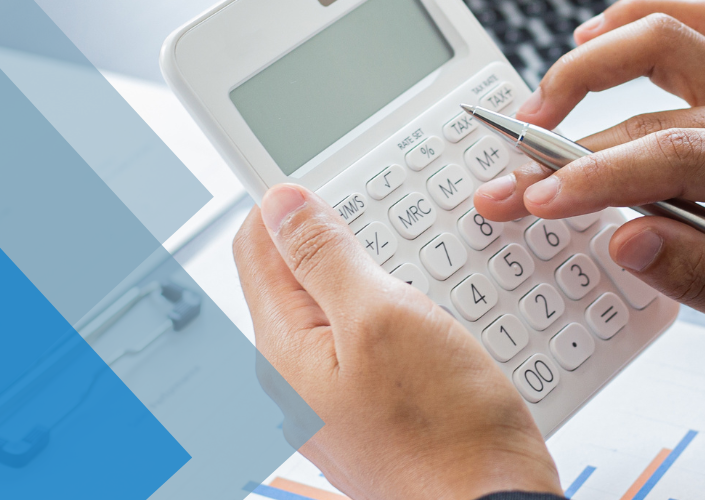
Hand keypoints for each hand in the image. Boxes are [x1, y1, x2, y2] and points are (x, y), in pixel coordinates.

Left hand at [234, 184, 560, 498]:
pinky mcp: (381, 411)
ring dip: (387, 278)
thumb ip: (327, 257)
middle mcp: (300, 377)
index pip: (258, 244)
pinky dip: (411, 319)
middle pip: (303, 274)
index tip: (337, 177)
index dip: (293, 200)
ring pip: (349, 307)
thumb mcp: (383, 317)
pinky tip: (445, 323)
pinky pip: (382, 343)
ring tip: (427, 276)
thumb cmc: (446, 435)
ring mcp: (339, 398)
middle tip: (396, 227)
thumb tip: (283, 204)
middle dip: (347, 239)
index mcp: (284, 349)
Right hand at [474, 0, 704, 367]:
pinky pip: (692, 25)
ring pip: (671, 35)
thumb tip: (625, 239)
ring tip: (537, 110)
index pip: (682, 157)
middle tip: (510, 186)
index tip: (538, 201)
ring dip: (594, 64)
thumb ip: (700, 279)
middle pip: (659, 105)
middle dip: (570, 148)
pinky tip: (591, 41)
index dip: (599, 177)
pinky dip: (636, 23)